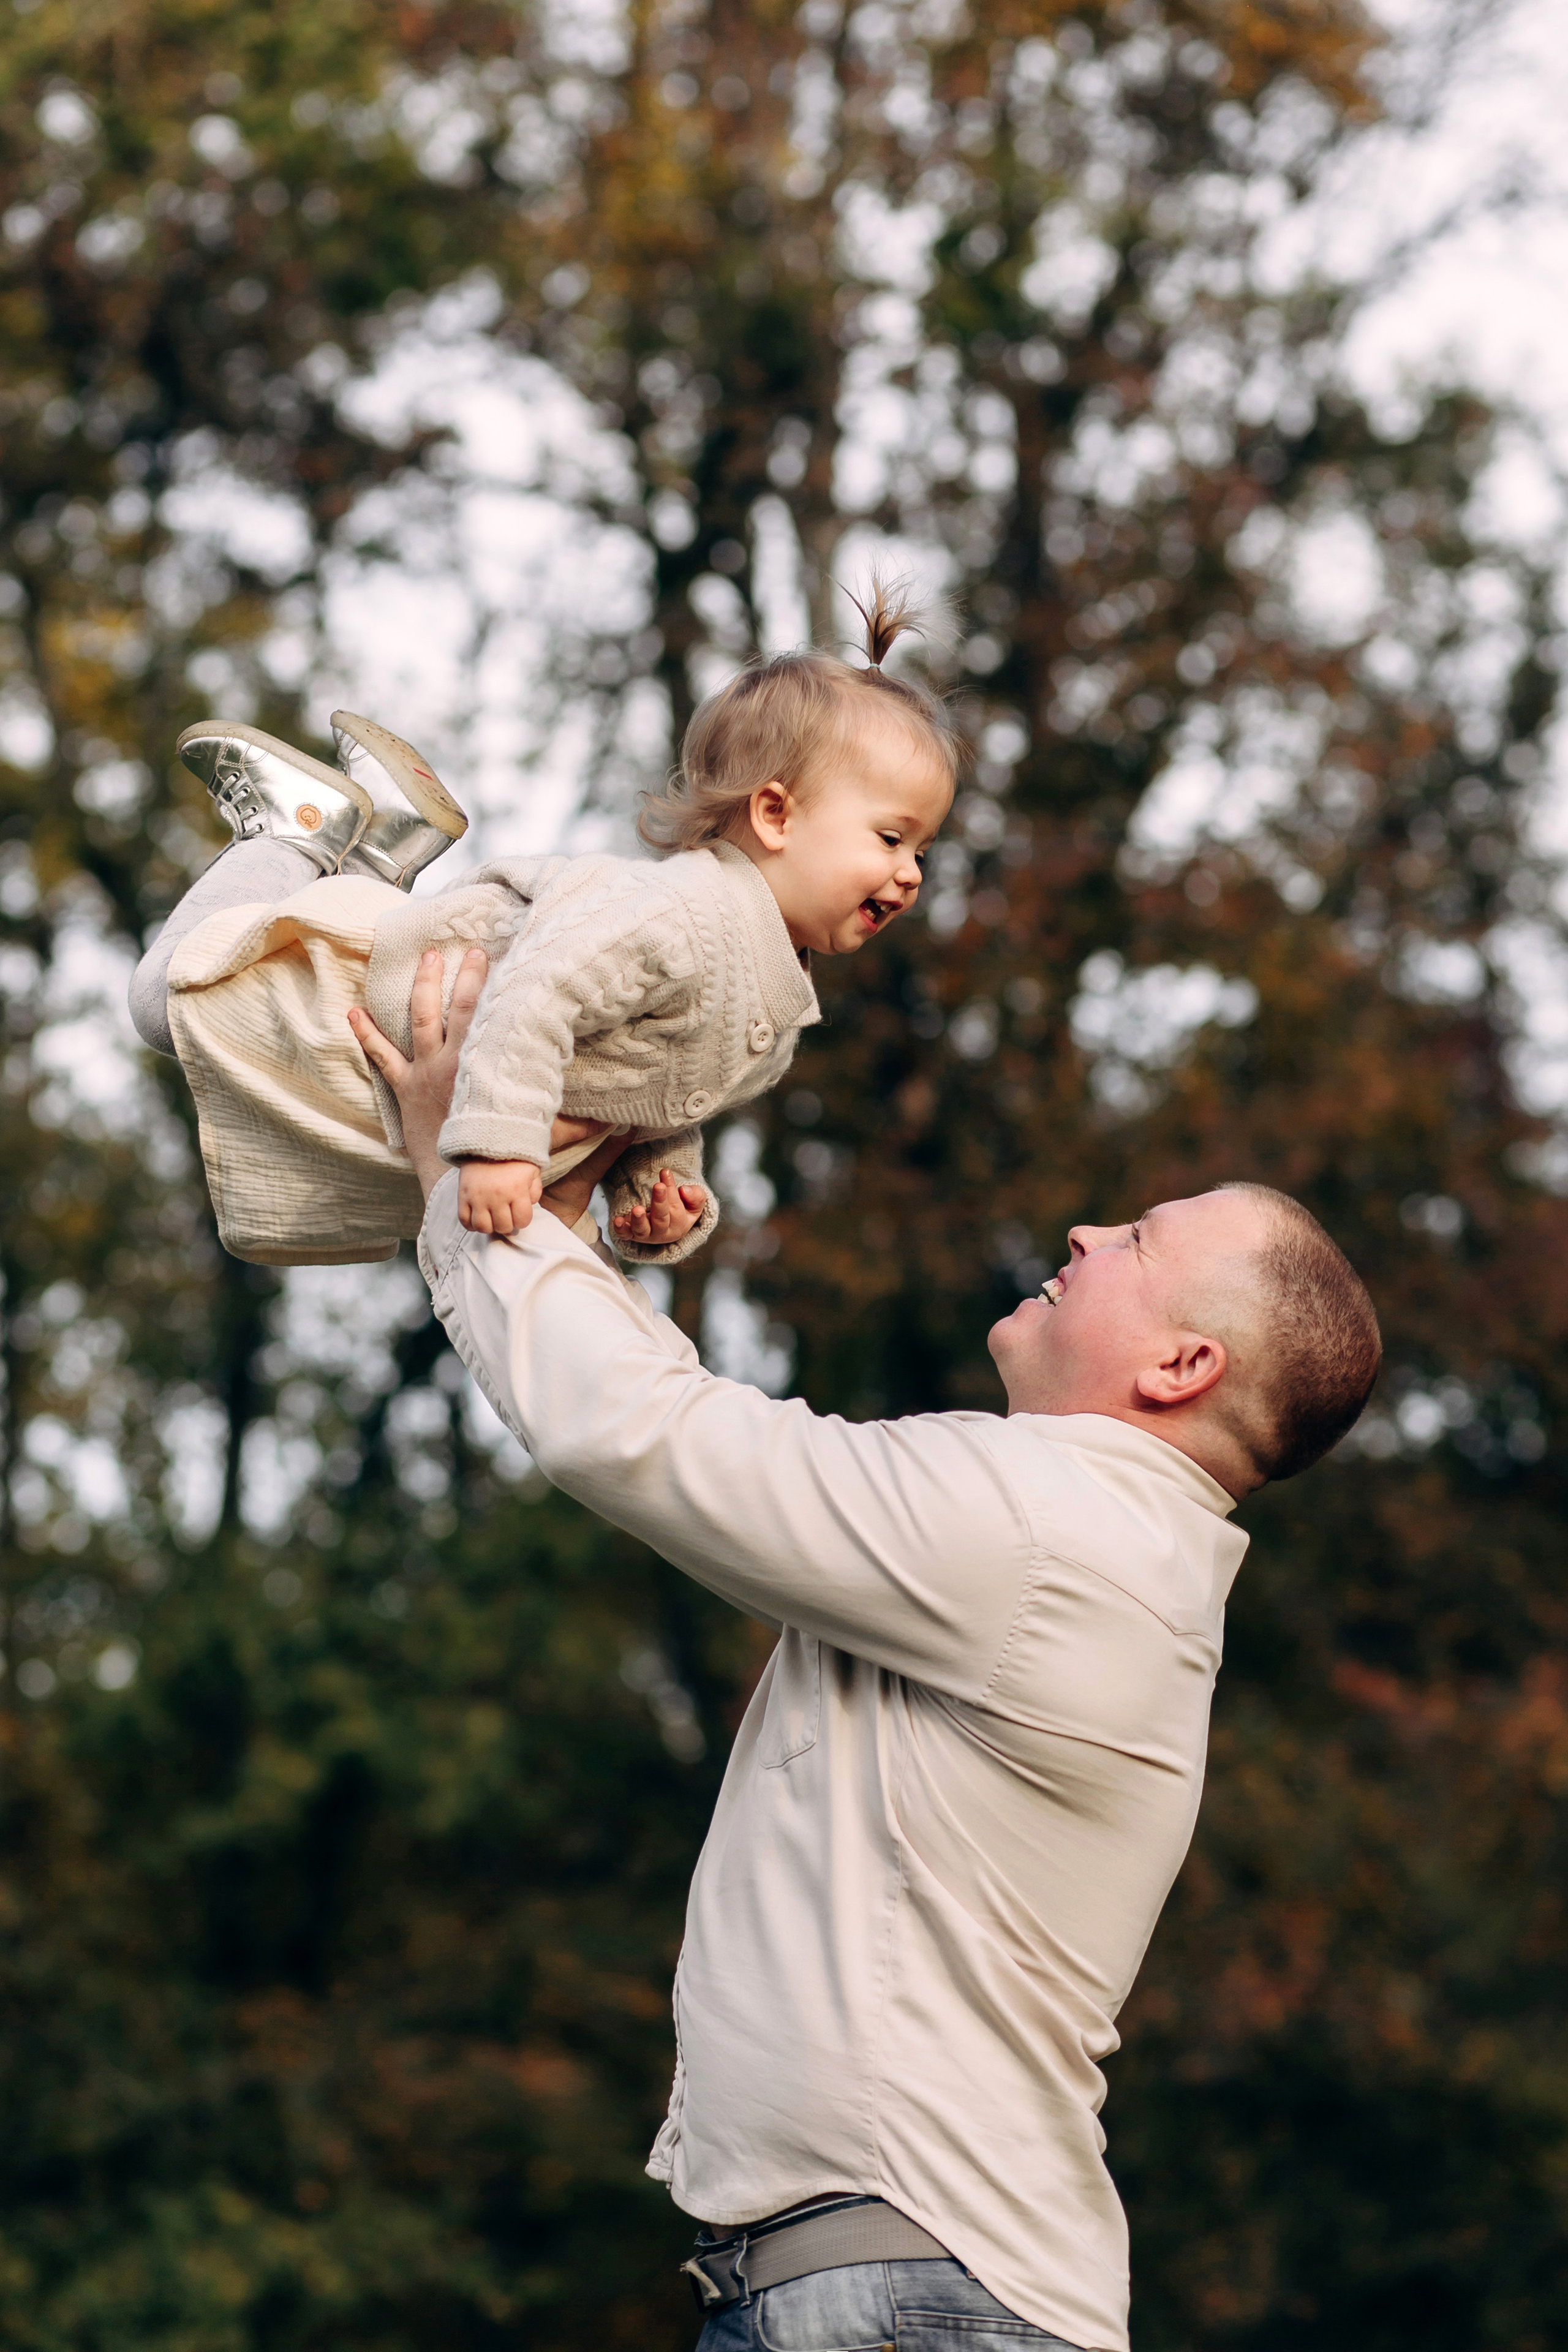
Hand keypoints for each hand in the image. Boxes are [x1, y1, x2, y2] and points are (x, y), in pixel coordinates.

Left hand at [347, 948, 610, 1201]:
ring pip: (421, 1018)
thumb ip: (579, 1122)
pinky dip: (366, 1033)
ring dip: (423, 985)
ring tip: (428, 957)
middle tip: (476, 950)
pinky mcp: (405, 1089)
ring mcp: (426, 1073)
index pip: (496, 1019)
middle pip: (461, 1007)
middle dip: (470, 975)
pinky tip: (353, 1010)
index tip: (513, 961)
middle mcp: (455, 1063)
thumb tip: (622, 1120)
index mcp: (485, 1069)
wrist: (457, 1186)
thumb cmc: (499, 1160)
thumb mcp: (542, 1136)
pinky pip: (382, 1056)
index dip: (504, 988)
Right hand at [458, 1157, 542, 1235]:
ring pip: (483, 1227)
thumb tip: (529, 1206)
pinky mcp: (463, 1195)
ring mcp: (477, 1197)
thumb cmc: (513, 1158)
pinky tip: (478, 1217)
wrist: (487, 1140)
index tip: (520, 1213)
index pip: (522, 1221)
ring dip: (490, 1226)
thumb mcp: (532, 1172)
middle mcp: (496, 1195)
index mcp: (516, 1190)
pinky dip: (471, 1224)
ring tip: (492, 1217)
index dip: (523, 1220)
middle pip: (503, 1227)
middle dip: (507, 1224)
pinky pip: (464, 1220)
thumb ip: (535, 1191)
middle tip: (506, 1216)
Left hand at [612, 1169, 706, 1249]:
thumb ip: (695, 1196)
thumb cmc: (680, 1210)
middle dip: (659, 1203)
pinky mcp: (631, 1235)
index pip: (676, 1208)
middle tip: (658, 1186)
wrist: (665, 1226)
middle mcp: (662, 1232)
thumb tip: (685, 1190)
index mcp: (679, 1225)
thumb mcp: (694, 1203)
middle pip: (661, 1220)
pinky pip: (625, 1235)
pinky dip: (621, 1229)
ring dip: (639, 1220)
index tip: (665, 1173)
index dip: (672, 1191)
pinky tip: (618, 1220)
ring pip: (642, 1230)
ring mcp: (645, 1235)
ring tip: (637, 1209)